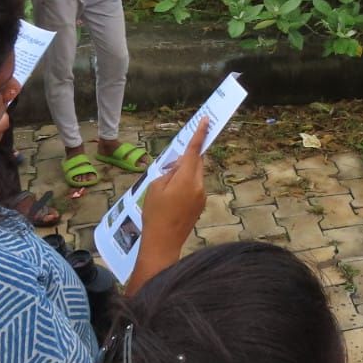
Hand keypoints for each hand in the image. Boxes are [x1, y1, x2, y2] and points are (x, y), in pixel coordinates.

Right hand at [136, 117, 208, 263]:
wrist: (163, 242)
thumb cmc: (155, 213)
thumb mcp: (155, 187)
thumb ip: (169, 172)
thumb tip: (179, 166)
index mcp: (187, 178)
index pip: (194, 150)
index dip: (200, 134)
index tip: (207, 120)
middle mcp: (199, 185)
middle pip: (197, 162)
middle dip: (189, 156)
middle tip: (173, 160)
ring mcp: (201, 196)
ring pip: (196, 175)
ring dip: (185, 173)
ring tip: (166, 185)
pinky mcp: (200, 205)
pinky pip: (195, 187)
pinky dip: (186, 184)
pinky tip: (172, 196)